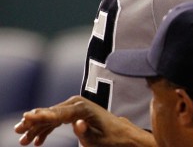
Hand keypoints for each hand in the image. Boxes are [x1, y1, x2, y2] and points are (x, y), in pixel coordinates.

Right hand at [14, 96, 155, 146]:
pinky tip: (37, 141)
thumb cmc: (111, 138)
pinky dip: (46, 129)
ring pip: (50, 117)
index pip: (56, 113)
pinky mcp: (75, 112)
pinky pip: (56, 120)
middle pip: (49, 113)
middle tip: (18, 132)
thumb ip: (84, 131)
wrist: (122, 134)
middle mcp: (77, 104)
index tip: (26, 118)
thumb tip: (76, 123)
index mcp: (82, 108)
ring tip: (23, 140)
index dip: (40, 116)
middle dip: (33, 123)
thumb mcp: (97, 139)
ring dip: (36, 128)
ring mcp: (75, 107)